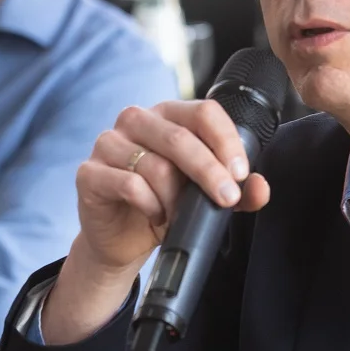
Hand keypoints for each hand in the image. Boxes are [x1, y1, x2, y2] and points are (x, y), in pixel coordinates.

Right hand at [41, 101, 270, 344]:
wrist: (119, 238)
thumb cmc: (163, 205)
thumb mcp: (204, 198)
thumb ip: (237, 191)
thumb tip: (260, 189)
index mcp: (168, 115)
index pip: (203, 112)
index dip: (226, 141)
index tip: (240, 173)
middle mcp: (136, 120)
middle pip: (180, 137)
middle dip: (209, 172)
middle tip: (227, 199)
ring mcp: (108, 143)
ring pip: (155, 165)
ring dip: (175, 198)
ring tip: (179, 215)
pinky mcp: (89, 172)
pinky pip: (128, 185)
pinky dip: (150, 206)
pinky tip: (155, 216)